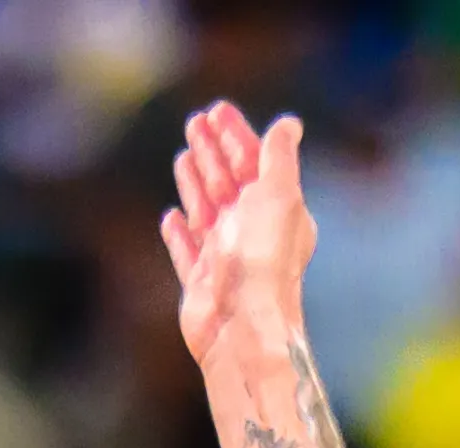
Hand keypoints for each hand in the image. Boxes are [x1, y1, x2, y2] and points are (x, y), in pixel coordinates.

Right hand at [159, 104, 314, 363]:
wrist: (243, 325)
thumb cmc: (265, 260)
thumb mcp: (280, 195)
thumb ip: (280, 158)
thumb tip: (289, 125)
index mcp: (275, 209)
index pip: (254, 162)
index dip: (237, 135)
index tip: (217, 110)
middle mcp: (251, 232)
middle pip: (229, 181)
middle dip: (213, 151)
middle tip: (195, 121)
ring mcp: (224, 257)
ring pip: (206, 210)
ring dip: (195, 182)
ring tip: (182, 157)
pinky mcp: (200, 282)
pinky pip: (187, 251)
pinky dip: (179, 234)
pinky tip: (171, 218)